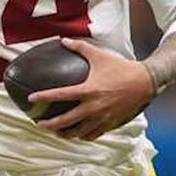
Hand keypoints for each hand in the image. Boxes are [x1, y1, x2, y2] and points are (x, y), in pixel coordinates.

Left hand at [28, 38, 154, 140]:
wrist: (145, 82)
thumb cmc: (121, 68)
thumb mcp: (100, 55)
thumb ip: (80, 47)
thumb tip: (63, 40)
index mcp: (88, 90)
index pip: (60, 95)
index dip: (43, 97)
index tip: (31, 99)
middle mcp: (93, 107)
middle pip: (66, 120)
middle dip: (50, 124)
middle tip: (39, 124)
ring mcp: (102, 117)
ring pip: (78, 132)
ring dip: (65, 133)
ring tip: (57, 132)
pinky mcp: (110, 124)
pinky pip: (93, 134)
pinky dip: (83, 135)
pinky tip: (78, 134)